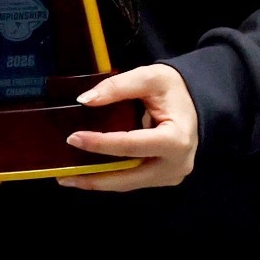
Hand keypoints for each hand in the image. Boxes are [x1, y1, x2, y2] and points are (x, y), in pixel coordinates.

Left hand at [58, 64, 198, 191]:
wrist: (196, 100)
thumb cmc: (174, 88)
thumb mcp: (148, 77)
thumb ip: (116, 87)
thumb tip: (85, 101)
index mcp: (176, 140)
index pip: (131, 146)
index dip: (100, 144)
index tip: (73, 139)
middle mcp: (176, 164)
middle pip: (128, 176)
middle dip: (94, 176)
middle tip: (63, 174)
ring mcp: (171, 175)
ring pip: (128, 183)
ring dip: (99, 181)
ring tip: (69, 178)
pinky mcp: (163, 178)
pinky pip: (133, 180)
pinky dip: (111, 177)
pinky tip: (88, 173)